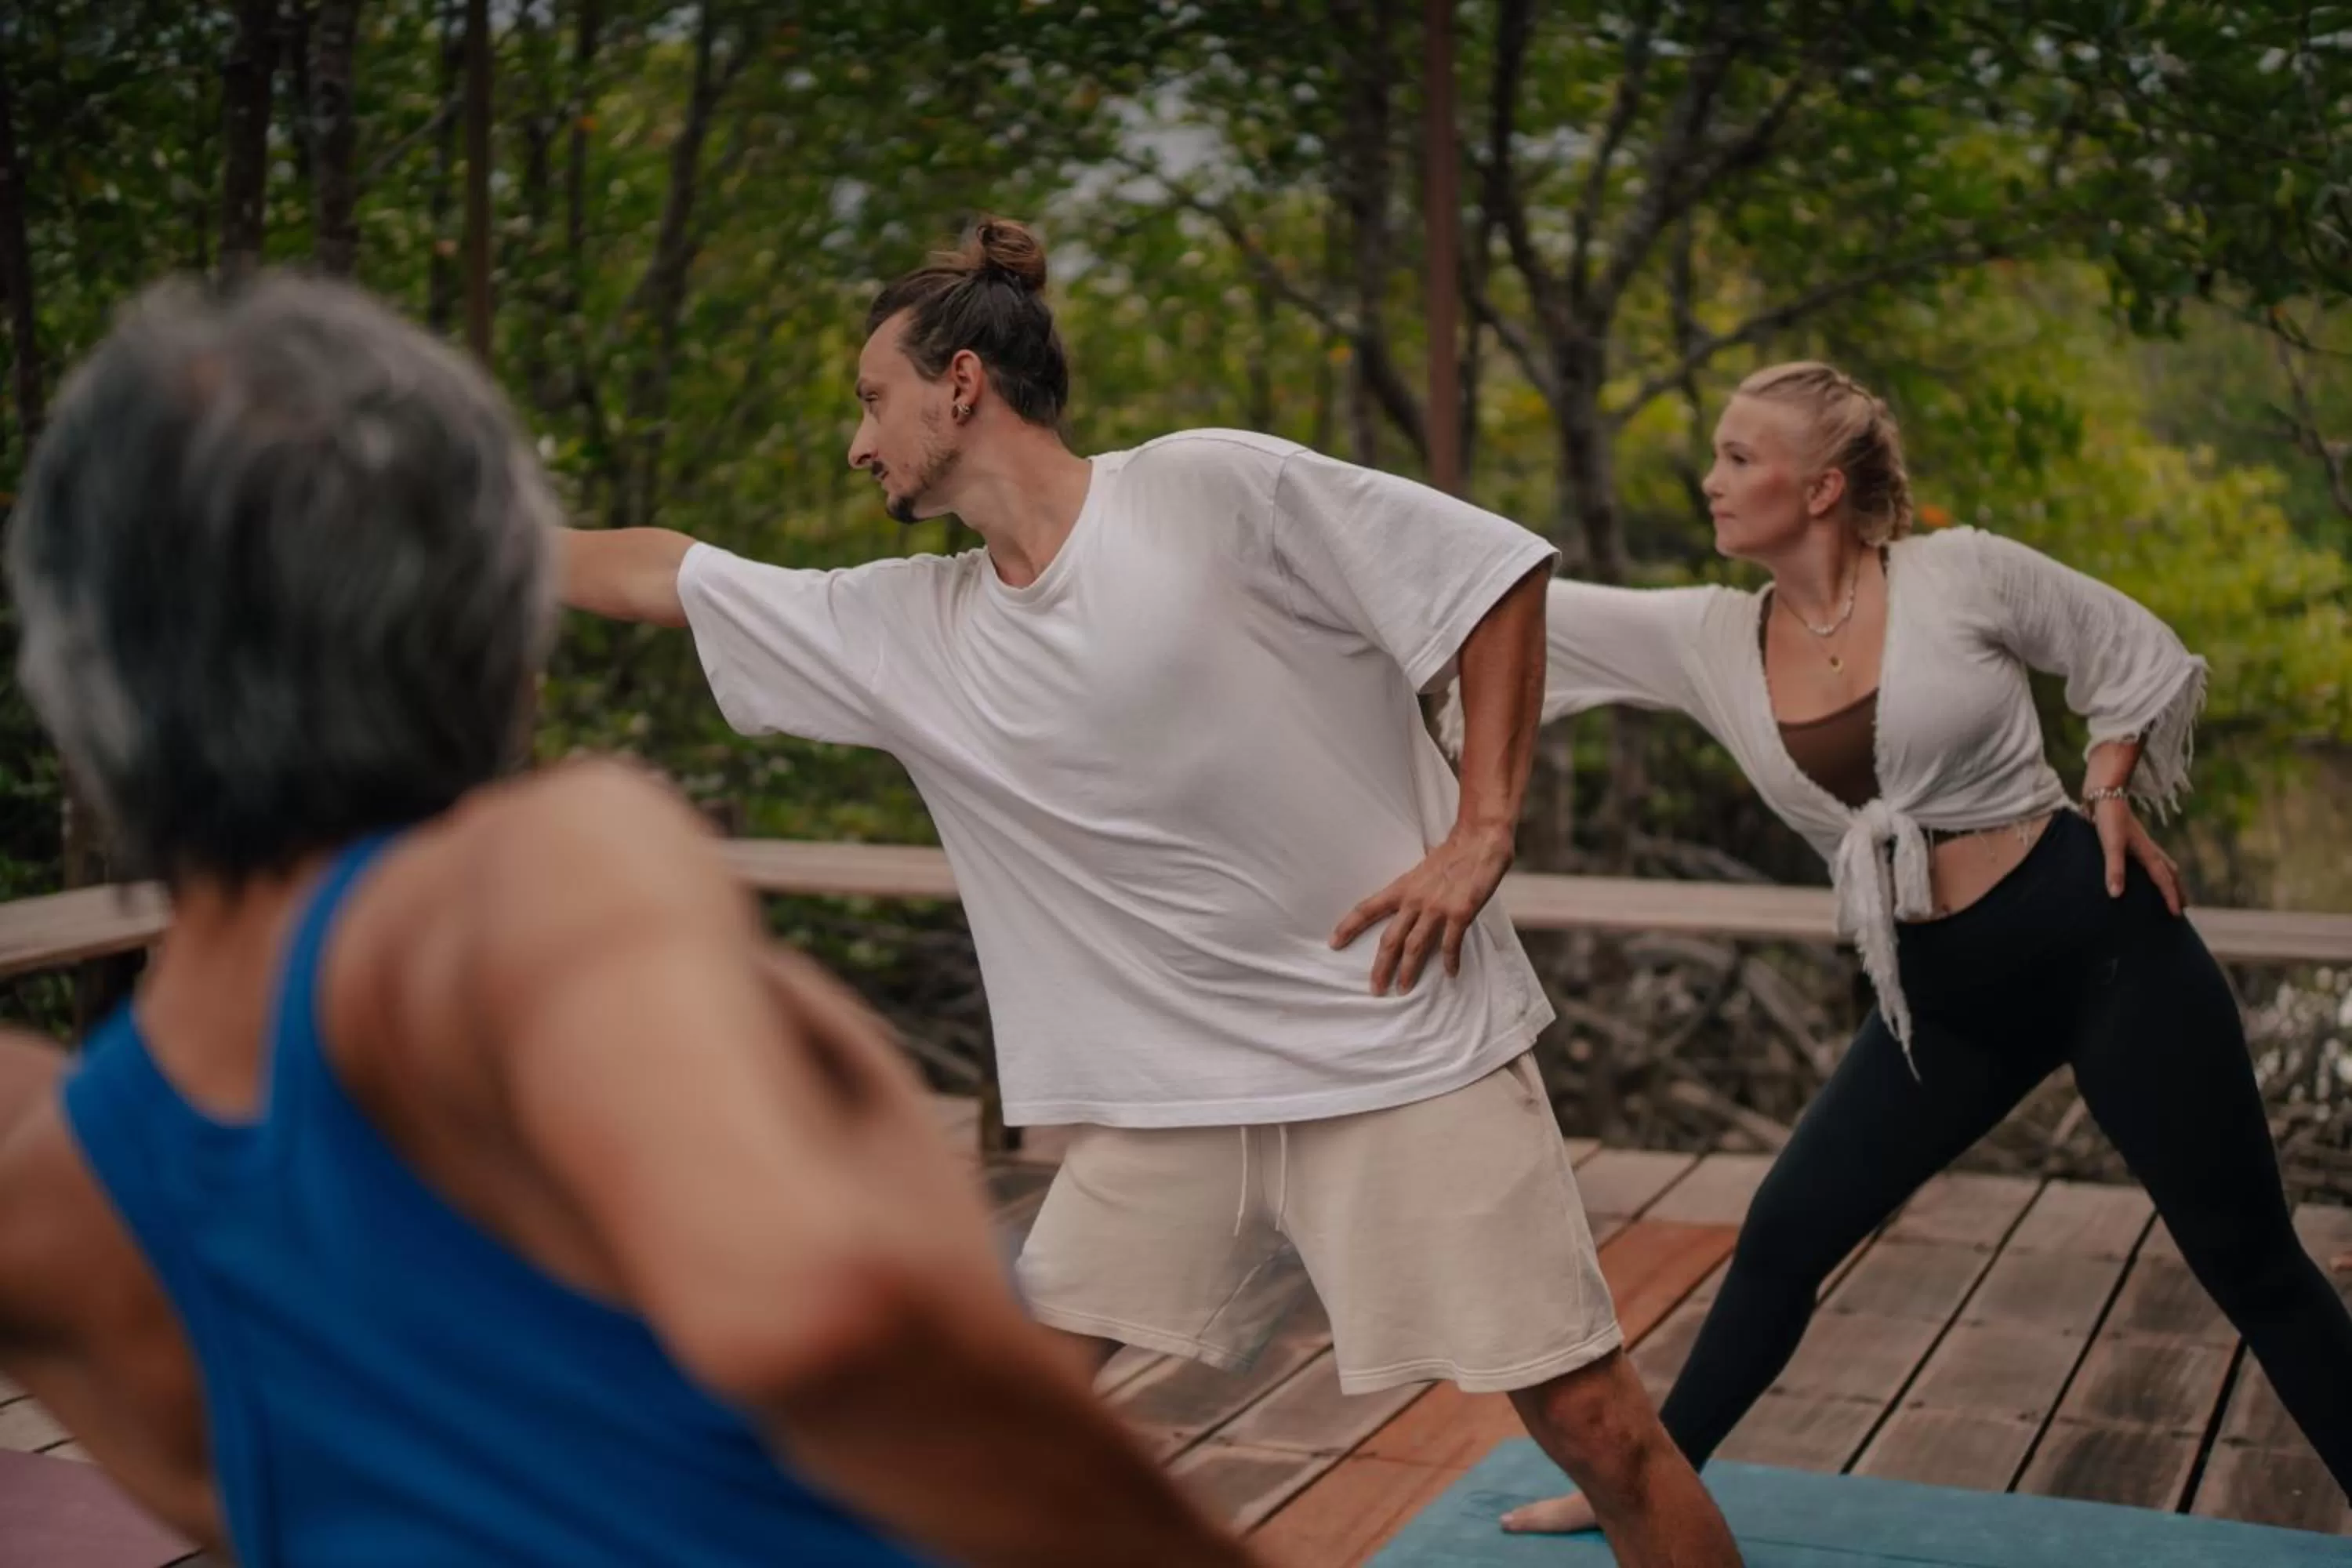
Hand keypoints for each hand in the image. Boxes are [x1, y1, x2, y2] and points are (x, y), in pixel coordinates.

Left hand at [1331, 827, 1513, 995]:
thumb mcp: (1421, 870)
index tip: (1333, 943)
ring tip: (1403, 989)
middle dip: (1380, 967)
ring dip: (1408, 971)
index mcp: (1402, 888)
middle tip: (1375, 989)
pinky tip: (1450, 973)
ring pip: (1414, 947)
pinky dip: (1449, 961)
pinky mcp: (1460, 913)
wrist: (1480, 839)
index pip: (1367, 909)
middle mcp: (1414, 900)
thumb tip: (1405, 902)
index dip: (1348, 927)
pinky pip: (1450, 944)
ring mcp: (1437, 908)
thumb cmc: (1452, 854)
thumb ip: (1412, 889)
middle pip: (1389, 939)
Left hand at [2092, 796, 2183, 914]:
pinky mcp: (2129, 838)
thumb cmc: (2108, 818)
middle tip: (2184, 906)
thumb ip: (2114, 869)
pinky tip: (2141, 869)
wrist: (2103, 793)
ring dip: (2168, 878)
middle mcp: (2147, 848)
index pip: (2163, 879)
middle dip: (2177, 889)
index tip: (2178, 915)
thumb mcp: (2111, 845)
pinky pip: (2148, 858)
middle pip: (2169, 872)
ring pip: (2162, 863)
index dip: (2170, 897)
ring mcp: (2139, 842)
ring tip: (2169, 889)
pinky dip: (2153, 868)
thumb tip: (2116, 895)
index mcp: (2147, 852)